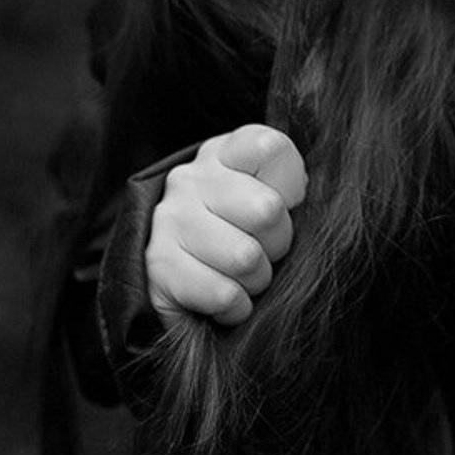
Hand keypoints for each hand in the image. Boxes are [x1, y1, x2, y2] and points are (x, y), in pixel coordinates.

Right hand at [146, 123, 307, 326]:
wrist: (179, 272)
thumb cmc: (242, 229)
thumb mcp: (269, 194)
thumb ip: (288, 186)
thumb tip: (295, 196)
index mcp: (225, 152)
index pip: (269, 149)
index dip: (291, 182)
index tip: (286, 201)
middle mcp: (192, 178)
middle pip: (267, 209)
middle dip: (278, 242)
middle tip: (267, 249)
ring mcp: (170, 219)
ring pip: (244, 258)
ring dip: (257, 278)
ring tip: (246, 274)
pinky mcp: (158, 265)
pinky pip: (222, 294)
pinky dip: (236, 305)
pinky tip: (229, 295)